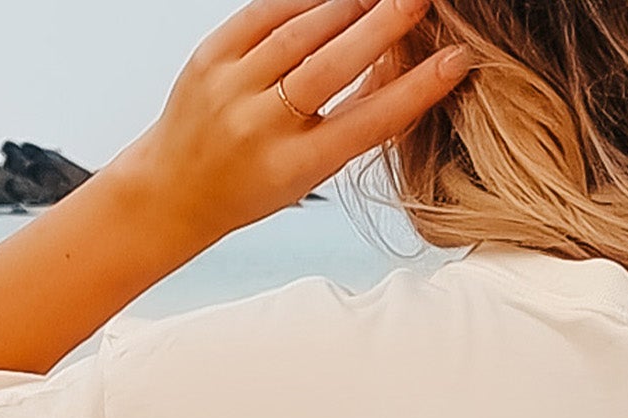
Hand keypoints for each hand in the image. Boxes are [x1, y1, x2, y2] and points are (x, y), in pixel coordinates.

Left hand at [0, 0, 470, 372]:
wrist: (173, 189)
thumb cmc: (252, 186)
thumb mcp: (307, 175)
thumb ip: (346, 128)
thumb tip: (399, 74)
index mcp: (296, 167)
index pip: (368, 122)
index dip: (416, 90)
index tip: (454, 62)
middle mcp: (262, 126)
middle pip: (334, 65)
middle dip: (383, 27)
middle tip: (420, 1)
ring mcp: (231, 87)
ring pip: (301, 32)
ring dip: (349, 5)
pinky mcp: (208, 56)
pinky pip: (264, 15)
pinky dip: (303, 0)